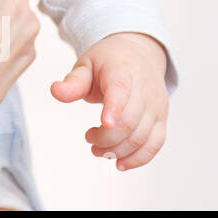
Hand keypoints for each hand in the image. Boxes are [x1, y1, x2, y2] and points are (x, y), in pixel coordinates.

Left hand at [51, 31, 168, 170]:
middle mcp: (144, 89)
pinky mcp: (161, 119)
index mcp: (122, 71)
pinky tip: (119, 163)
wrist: (139, 54)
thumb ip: (73, 82)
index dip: (114, 108)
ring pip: (142, 136)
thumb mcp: (86, 64)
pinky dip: (138, 158)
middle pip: (129, 121)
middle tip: (89, 138)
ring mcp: (155, 105)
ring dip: (118, 150)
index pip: (121, 90)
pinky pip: (155, 143)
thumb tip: (55, 91)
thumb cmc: (109, 61)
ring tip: (98, 150)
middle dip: (106, 138)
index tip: (104, 124)